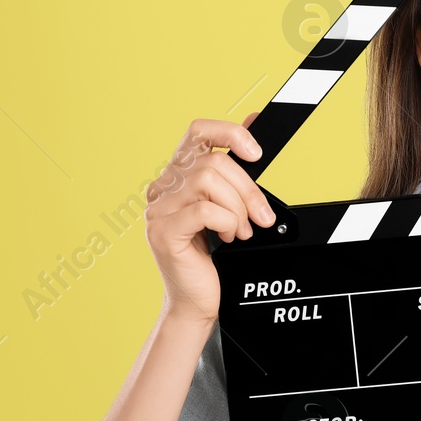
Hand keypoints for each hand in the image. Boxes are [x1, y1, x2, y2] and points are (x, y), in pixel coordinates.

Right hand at [144, 113, 277, 326]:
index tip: (256, 153)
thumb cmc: (214, 255)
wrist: (199, 300)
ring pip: (208, 181)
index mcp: (178, 176)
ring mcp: (158, 209)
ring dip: (238, 207)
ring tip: (240, 230)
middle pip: (213, 162)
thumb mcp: (231, 204)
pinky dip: (226, 221)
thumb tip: (255, 120)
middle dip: (248, 189)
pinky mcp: (162, 232)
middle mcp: (163, 188)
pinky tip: (228, 237)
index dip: (230, 133)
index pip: (199, 132)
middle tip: (262, 217)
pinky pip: (204, 210)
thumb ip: (237, 168)